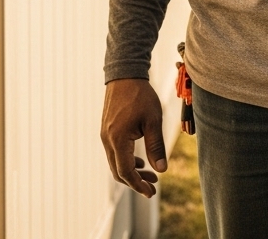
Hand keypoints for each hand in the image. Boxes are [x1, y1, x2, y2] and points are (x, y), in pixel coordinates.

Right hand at [100, 78, 167, 197]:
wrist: (125, 75)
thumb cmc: (140, 95)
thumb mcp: (153, 120)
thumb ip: (156, 146)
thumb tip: (162, 170)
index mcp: (117, 139)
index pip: (126, 171)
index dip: (138, 184)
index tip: (151, 192)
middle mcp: (107, 140)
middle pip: (118, 171)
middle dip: (136, 181)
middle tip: (153, 186)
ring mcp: (105, 136)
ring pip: (115, 163)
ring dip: (132, 171)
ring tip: (151, 174)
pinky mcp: (107, 131)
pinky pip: (114, 153)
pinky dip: (126, 161)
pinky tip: (140, 160)